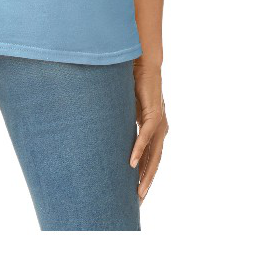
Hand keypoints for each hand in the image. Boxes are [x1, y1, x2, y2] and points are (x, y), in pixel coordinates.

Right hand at [130, 60, 168, 203]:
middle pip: (155, 161)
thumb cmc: (133, 83)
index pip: (151, 158)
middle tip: (138, 201)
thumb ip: (121, 123)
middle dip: (146, 182)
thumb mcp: (126, 109)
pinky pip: (146, 136)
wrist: (142, 62)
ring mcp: (159, 122)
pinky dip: (139, 149)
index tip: (136, 193)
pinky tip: (131, 162)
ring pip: (154, 154)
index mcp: (154, 129)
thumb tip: (104, 134)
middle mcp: (160, 129)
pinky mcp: (155, 113)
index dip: (144, 175)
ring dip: (145, 173)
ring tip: (137, 190)